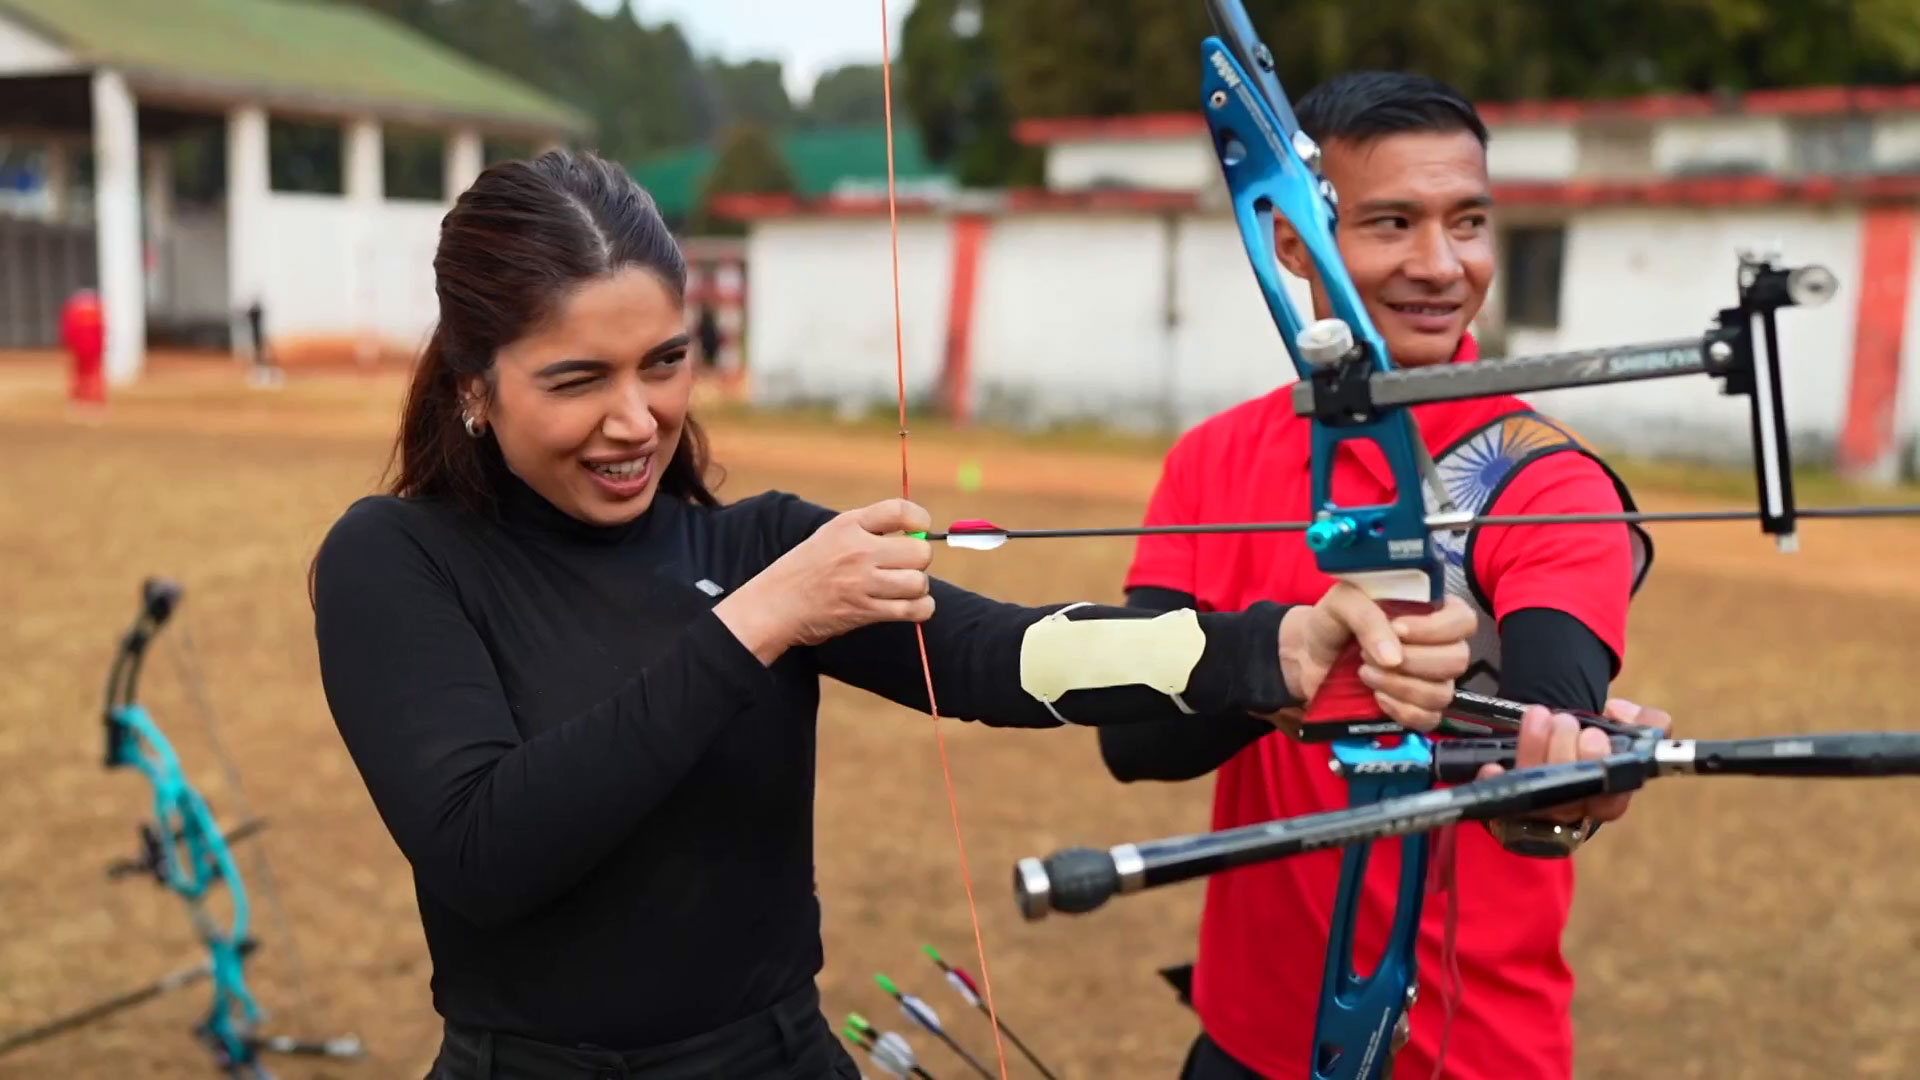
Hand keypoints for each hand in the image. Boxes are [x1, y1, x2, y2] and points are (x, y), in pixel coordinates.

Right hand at [715, 499, 934, 663]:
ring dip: (917, 588)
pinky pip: (915, 610)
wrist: (776, 605)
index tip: (919, 529)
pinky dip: (920, 609)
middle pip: (920, 552)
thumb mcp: (830, 534)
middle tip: (904, 566)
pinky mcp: (866, 611)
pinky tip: (908, 606)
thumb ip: (869, 529)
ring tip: (902, 588)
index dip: (920, 519)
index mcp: (849, 525)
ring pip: (919, 582)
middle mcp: (859, 551)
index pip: (900, 511)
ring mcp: (863, 583)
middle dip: (919, 560)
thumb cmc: (806, 569)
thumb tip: (916, 533)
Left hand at [1272, 585, 1475, 732]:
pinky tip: (1377, 697)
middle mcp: (1439, 646)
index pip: (1463, 621)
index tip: (1398, 629)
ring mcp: (1431, 680)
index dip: (1436, 629)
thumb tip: (1393, 658)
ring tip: (1365, 673)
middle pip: (1457, 660)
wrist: (1308, 655)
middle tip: (1367, 654)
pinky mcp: (1416, 708)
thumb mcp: (1343, 603)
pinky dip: (1401, 711)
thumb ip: (1369, 618)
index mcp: (1430, 611)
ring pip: (1442, 693)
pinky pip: (1428, 719)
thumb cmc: (1332, 621)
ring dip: (1400, 686)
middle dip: (1411, 660)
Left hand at [1477, 698, 1674, 823]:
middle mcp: (1572, 811)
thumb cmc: (1593, 744)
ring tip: (1539, 716)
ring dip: (1535, 752)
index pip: (1612, 802)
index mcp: (1607, 799)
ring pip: (1535, 794)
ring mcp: (1538, 811)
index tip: (1597, 735)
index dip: (1604, 773)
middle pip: (1569, 799)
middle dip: (1566, 754)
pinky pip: (1499, 800)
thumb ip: (1645, 723)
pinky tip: (1494, 767)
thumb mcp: (1627, 732)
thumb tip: (1620, 711)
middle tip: (1565, 721)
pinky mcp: (1508, 805)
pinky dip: (1498, 783)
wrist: (1554, 742)